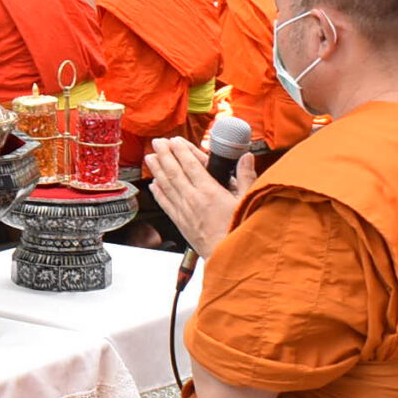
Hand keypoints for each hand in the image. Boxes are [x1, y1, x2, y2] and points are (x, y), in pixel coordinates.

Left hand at [143, 136, 247, 260]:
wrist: (228, 256)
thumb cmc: (239, 231)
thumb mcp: (247, 201)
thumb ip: (246, 177)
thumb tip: (247, 158)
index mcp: (209, 192)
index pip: (190, 165)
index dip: (180, 151)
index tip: (174, 141)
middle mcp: (193, 200)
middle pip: (174, 172)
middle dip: (165, 155)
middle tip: (157, 143)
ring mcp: (184, 212)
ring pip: (166, 186)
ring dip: (157, 170)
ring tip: (150, 158)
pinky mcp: (180, 223)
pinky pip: (165, 205)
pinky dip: (158, 193)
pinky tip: (153, 185)